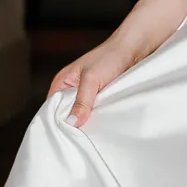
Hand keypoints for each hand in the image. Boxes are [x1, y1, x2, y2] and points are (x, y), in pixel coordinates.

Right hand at [48, 18, 163, 127]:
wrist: (135, 47)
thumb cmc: (110, 56)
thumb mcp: (92, 79)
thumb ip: (81, 101)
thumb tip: (71, 122)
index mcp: (62, 82)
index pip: (51, 108)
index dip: (56, 122)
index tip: (64, 136)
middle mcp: (72, 89)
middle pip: (67, 114)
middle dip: (73, 125)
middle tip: (80, 139)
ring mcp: (88, 94)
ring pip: (83, 115)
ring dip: (88, 122)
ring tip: (91, 135)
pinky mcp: (101, 98)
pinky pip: (96, 113)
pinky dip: (99, 119)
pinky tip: (103, 126)